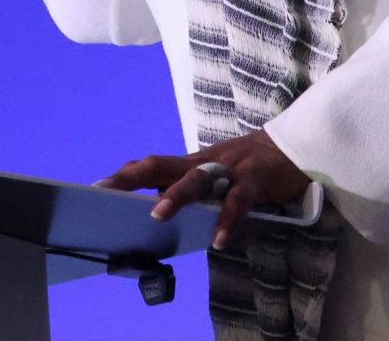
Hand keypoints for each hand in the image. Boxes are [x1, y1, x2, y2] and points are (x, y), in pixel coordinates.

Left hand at [98, 131, 312, 248]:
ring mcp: (229, 170)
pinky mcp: (254, 181)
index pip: (152, 164)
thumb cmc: (248, 166)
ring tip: (157, 215)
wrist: (291, 148)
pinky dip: (227, 221)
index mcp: (192, 163)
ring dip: (176, 196)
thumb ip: (190, 187)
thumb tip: (157, 210)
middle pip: (162, 165)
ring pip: (197, 180)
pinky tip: (218, 241)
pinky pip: (238, 202)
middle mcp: (205, 163)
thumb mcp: (215, 173)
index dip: (125, 174)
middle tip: (107, 192)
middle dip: (133, 178)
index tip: (97, 187)